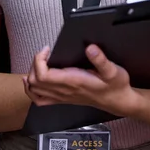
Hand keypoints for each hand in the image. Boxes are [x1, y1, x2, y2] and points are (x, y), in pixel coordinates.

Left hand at [23, 45, 137, 117]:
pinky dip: (32, 91)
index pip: (43, 74)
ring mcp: (62, 97)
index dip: (39, 60)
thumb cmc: (115, 86)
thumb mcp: (113, 71)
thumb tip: (90, 48)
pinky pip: (40, 100)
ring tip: (40, 63)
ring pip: (34, 90)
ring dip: (32, 74)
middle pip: (35, 81)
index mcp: (73, 81)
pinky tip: (32, 82)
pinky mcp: (62, 100)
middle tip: (45, 53)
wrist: (117, 102)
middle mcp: (64, 91)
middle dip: (35, 64)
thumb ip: (101, 60)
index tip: (48, 49)